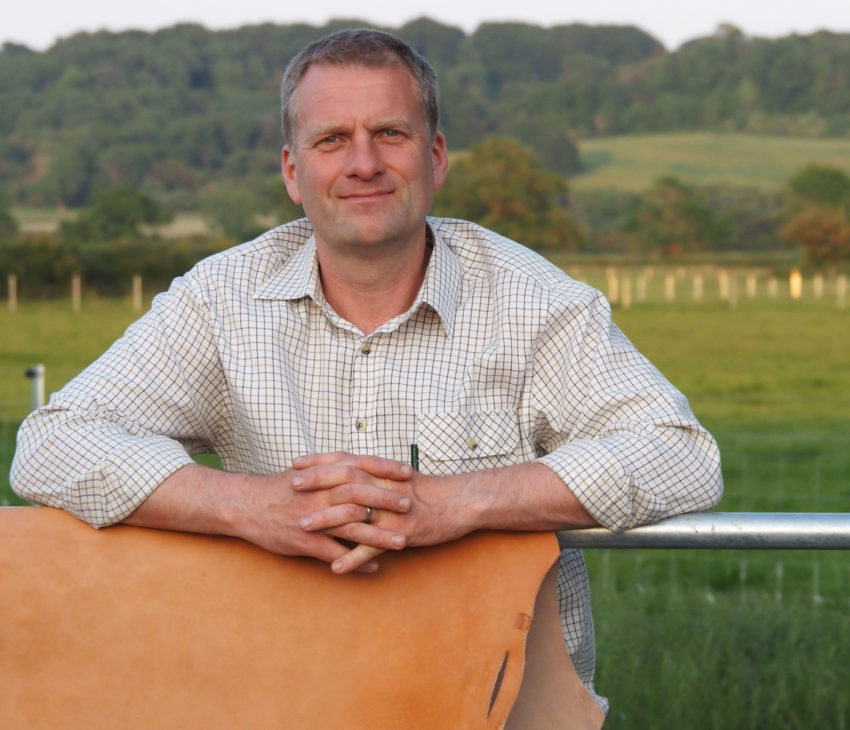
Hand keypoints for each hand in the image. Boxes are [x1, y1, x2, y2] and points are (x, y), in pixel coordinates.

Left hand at [296, 455, 474, 573]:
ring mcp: (392, 512)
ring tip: (301, 527)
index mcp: (383, 473)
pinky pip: (374, 547)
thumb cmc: (431, 491)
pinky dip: (353, 558)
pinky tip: (335, 568)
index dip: (319, 462)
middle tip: (290, 487)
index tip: (295, 463)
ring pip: (354, 514)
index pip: (345, 461)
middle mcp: (385, 489)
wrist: (462, 502)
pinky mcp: (402, 533)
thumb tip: (353, 470)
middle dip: (315, 484)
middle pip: (344, 482)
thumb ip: (376, 473)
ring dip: (326, 520)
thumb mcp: (401, 477)